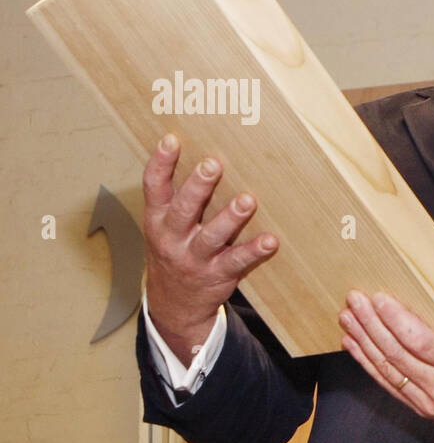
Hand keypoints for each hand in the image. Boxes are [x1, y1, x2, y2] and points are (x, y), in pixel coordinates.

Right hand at [142, 134, 277, 357]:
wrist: (174, 303)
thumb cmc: (176, 249)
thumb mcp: (165, 225)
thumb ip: (181, 196)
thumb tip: (209, 156)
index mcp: (157, 220)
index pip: (154, 188)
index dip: (160, 163)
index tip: (171, 139)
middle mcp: (172, 238)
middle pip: (183, 210)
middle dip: (198, 187)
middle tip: (213, 164)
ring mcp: (194, 258)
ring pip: (211, 236)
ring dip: (230, 218)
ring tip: (247, 200)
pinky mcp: (217, 275)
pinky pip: (237, 261)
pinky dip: (254, 250)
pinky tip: (270, 240)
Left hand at [340, 292, 433, 436]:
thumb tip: (422, 295)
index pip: (419, 341)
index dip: (394, 318)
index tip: (377, 297)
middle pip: (397, 355)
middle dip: (371, 325)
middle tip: (354, 300)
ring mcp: (432, 405)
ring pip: (388, 372)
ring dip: (363, 343)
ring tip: (347, 319)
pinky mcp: (426, 412)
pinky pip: (391, 386)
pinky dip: (371, 365)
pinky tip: (356, 346)